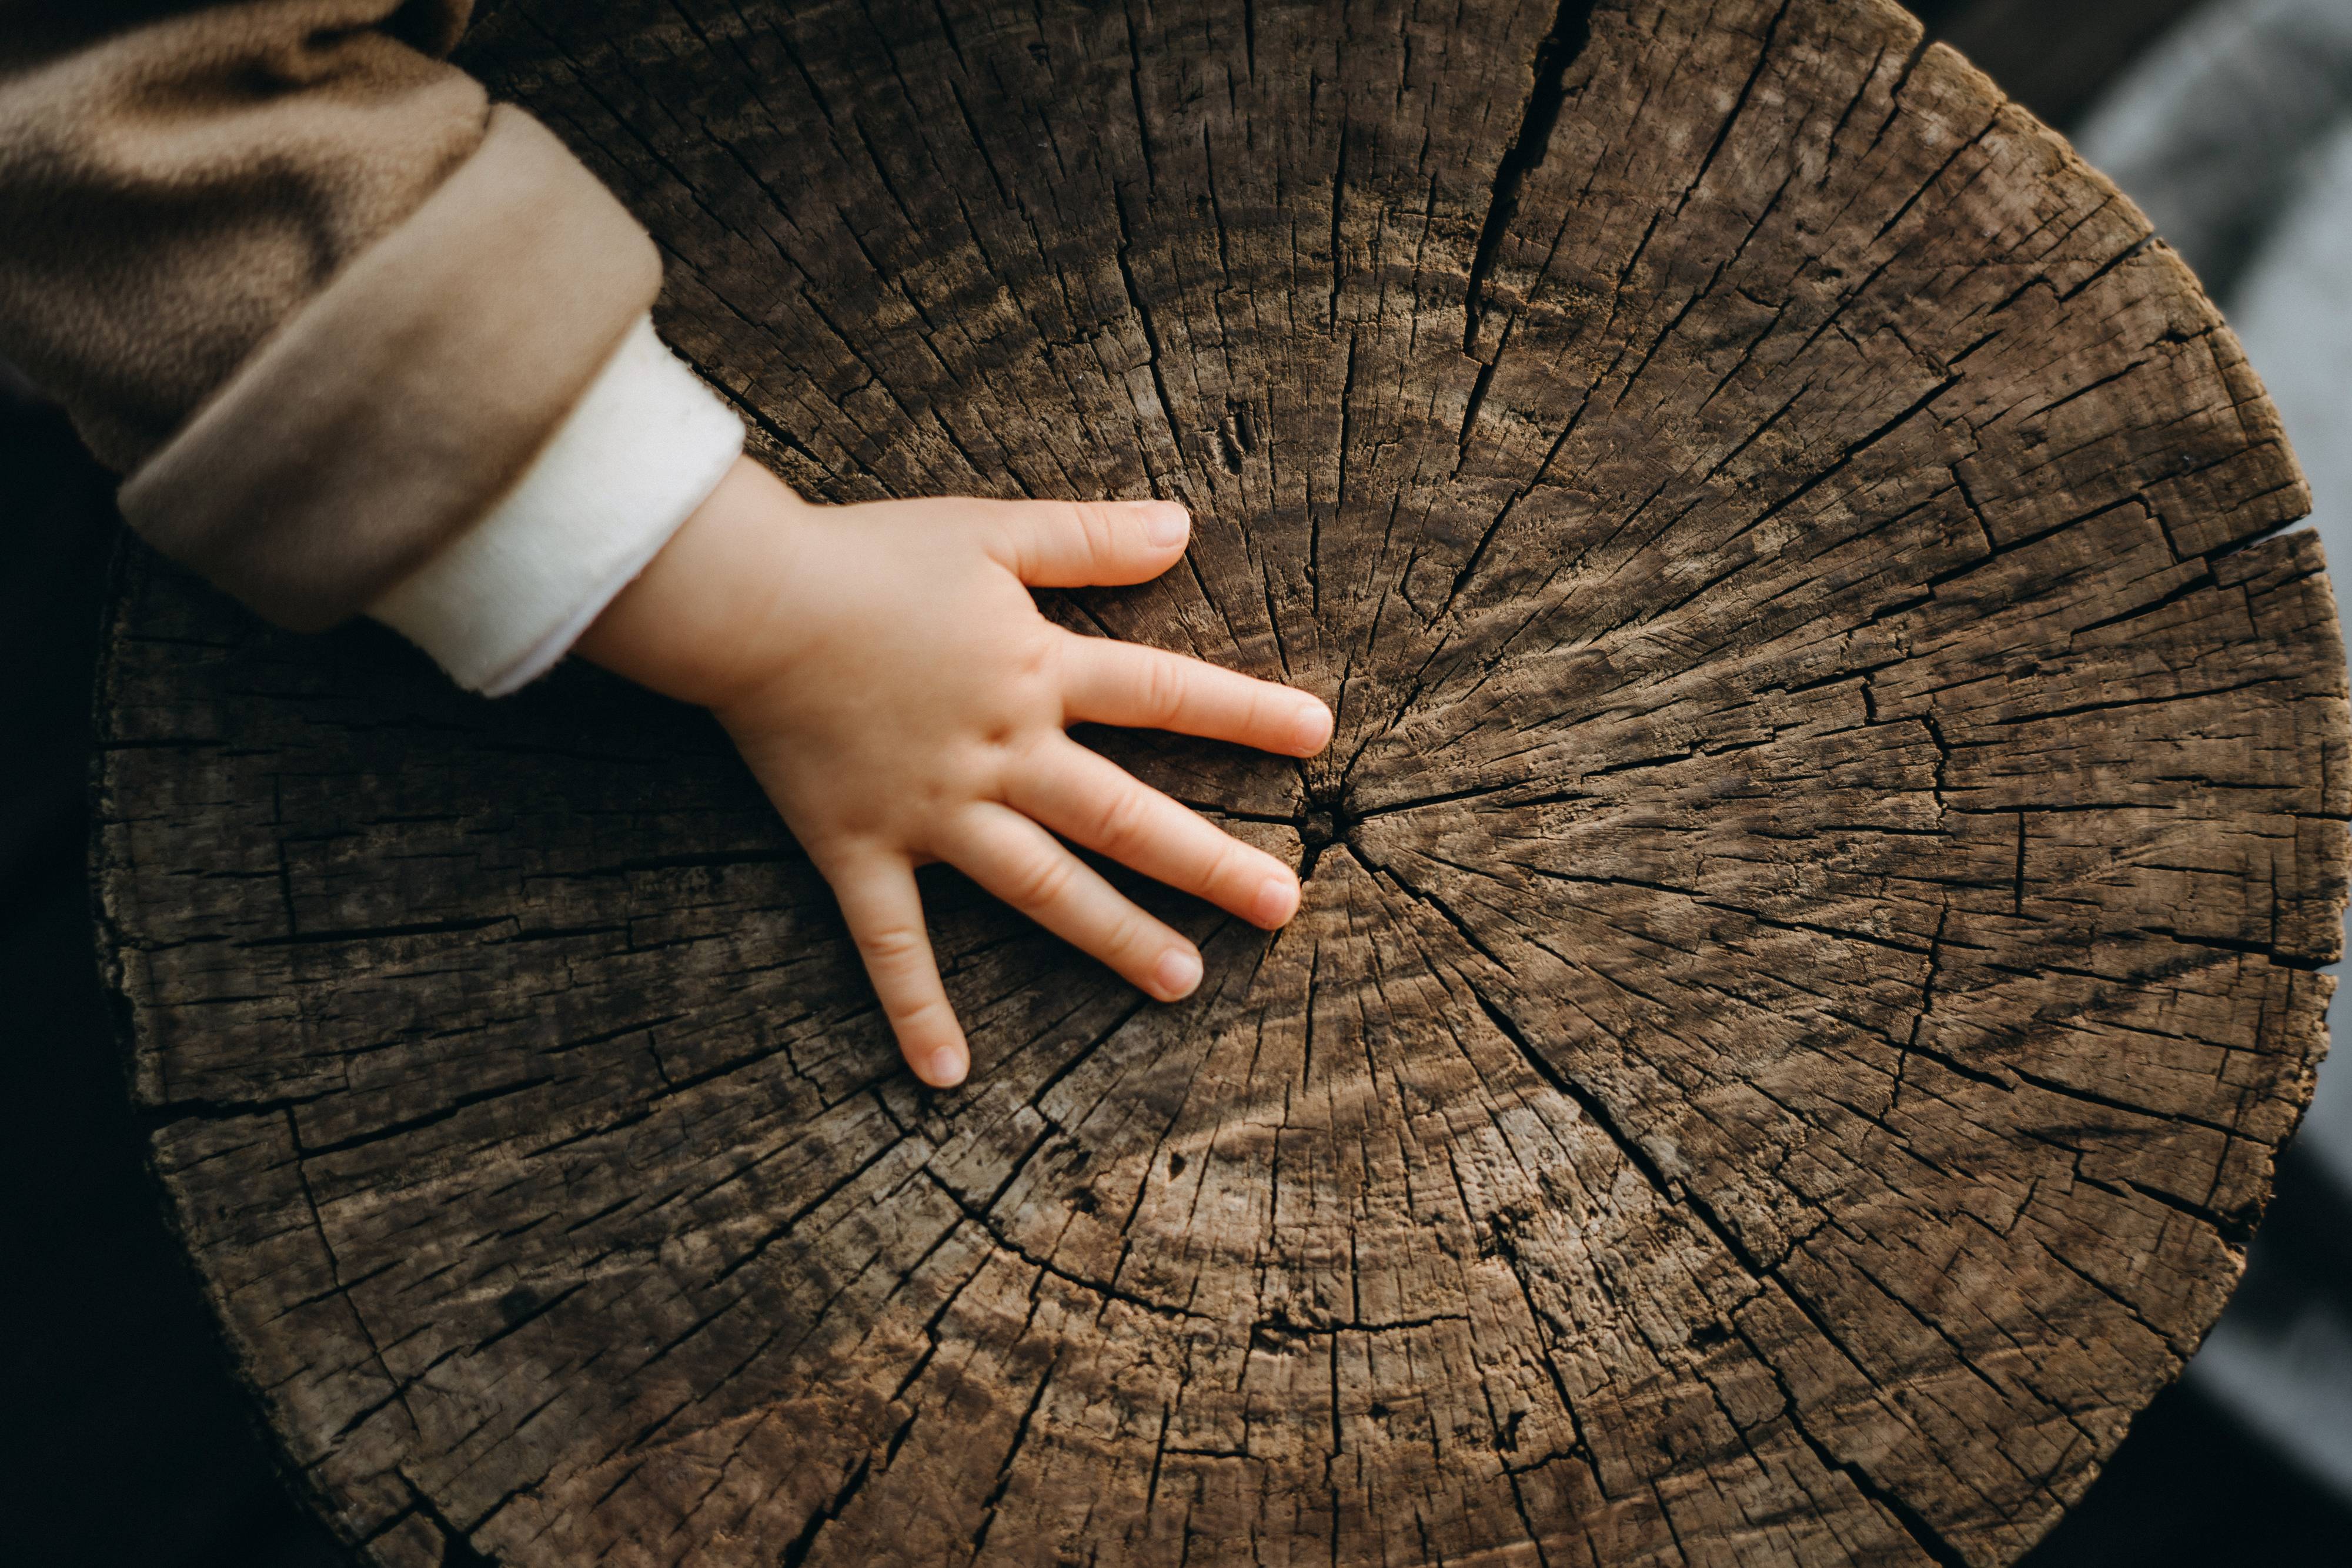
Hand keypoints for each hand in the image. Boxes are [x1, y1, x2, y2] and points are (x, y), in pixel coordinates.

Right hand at [576, 457, 1332, 1087]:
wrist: (748, 600)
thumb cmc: (869, 558)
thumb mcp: (990, 529)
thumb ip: (1087, 537)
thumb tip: (1185, 527)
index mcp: (1035, 673)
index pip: (1163, 694)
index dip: (1244, 714)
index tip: (1319, 740)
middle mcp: (1000, 754)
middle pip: (1124, 814)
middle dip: (1210, 862)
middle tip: (1286, 907)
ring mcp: (933, 812)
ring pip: (1041, 887)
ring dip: (1115, 936)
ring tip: (1186, 982)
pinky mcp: (860, 848)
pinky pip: (891, 941)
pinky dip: (915, 1007)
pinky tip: (947, 1074)